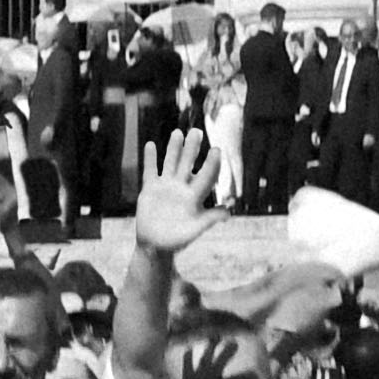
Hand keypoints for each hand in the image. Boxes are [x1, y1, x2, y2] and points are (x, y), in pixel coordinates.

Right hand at [129, 132, 223, 266]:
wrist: (155, 246)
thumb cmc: (176, 241)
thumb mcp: (194, 231)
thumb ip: (209, 219)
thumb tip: (229, 212)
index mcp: (194, 197)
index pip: (205, 176)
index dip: (211, 164)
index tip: (216, 150)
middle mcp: (181, 188)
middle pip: (187, 164)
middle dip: (192, 149)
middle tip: (196, 132)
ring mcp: (165, 187)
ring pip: (170, 163)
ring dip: (173, 149)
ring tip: (177, 133)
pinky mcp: (150, 190)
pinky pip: (150, 171)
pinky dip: (150, 159)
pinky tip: (151, 145)